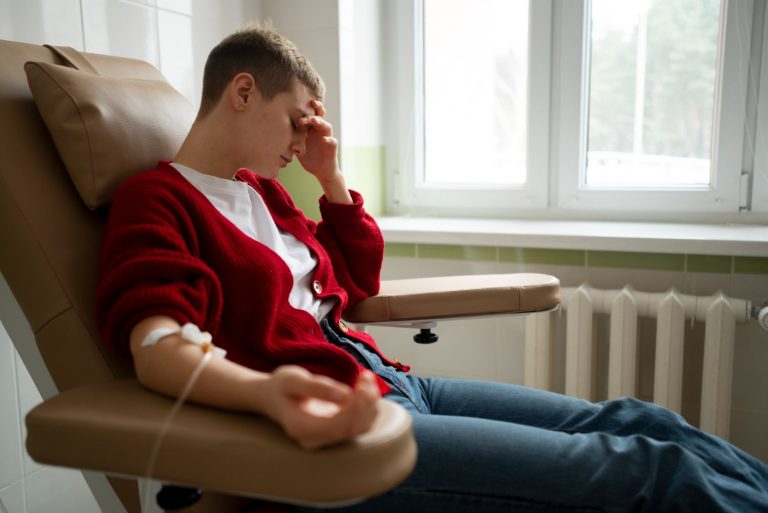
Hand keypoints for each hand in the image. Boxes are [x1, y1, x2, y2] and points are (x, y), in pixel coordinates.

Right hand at [260, 365, 380, 449]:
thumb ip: (317, 387)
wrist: (272, 396)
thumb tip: (345, 395)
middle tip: (367, 377)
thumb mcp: (292, 379)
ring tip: (366, 378)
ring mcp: (326, 438)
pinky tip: (364, 385)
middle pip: (352, 429)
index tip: (361, 385)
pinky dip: (368, 405)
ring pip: (360, 427)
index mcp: (302, 428)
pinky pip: (360, 422)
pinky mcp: (336, 430)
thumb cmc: (280, 386)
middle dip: (366, 403)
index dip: (356, 408)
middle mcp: (316, 439)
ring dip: (370, 403)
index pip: (337, 427)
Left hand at [296, 100, 340, 182]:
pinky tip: (324, 139)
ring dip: (321, 122)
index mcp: (311, 129)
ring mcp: (327, 138)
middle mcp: (320, 131)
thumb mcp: (298, 149)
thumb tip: (281, 137)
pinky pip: (333, 141)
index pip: (309, 115)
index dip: (305, 109)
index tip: (297, 105)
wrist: (322, 172)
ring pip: (327, 126)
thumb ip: (292, 142)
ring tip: (314, 120)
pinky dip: (329, 139)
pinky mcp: (332, 147)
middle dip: (317, 109)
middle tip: (311, 104)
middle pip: (320, 116)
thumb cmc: (310, 158)